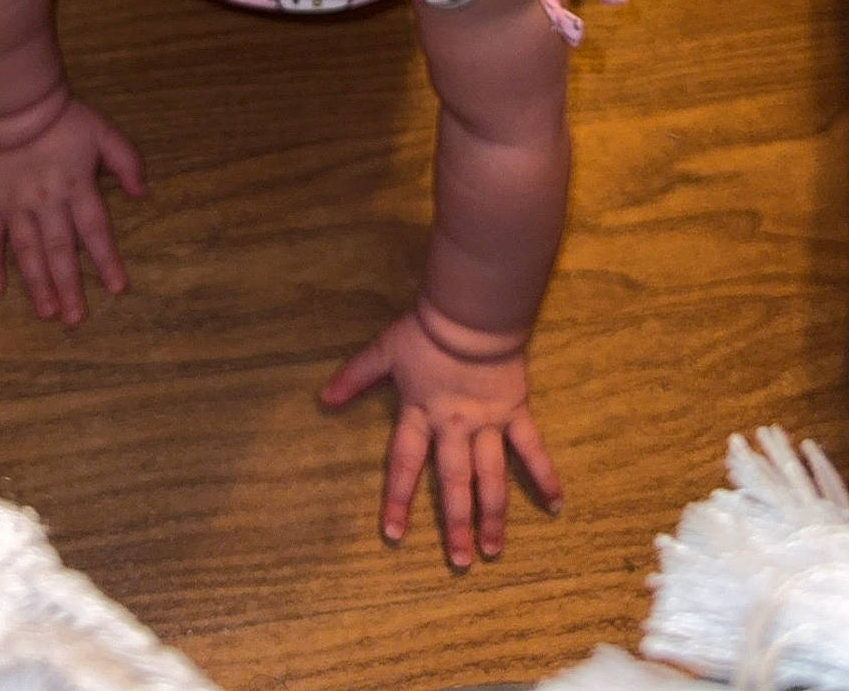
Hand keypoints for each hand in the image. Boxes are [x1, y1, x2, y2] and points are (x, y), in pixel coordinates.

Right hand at [0, 96, 144, 324]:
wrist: (12, 104)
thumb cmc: (62, 117)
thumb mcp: (103, 131)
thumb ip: (126, 160)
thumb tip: (143, 193)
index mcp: (77, 187)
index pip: (95, 231)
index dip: (107, 261)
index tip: (118, 288)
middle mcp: (47, 204)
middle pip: (60, 251)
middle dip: (70, 287)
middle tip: (76, 319)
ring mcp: (15, 206)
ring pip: (27, 252)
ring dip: (37, 284)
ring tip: (47, 313)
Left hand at [319, 308, 561, 567]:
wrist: (472, 314)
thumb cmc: (427, 330)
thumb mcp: (384, 350)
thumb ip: (355, 376)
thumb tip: (322, 398)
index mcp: (420, 414)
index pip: (405, 465)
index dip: (399, 499)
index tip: (394, 535)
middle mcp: (453, 428)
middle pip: (453, 482)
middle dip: (455, 524)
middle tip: (460, 562)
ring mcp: (488, 423)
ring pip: (491, 477)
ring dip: (493, 515)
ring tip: (495, 550)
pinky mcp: (515, 412)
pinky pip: (531, 449)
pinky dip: (544, 475)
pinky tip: (555, 503)